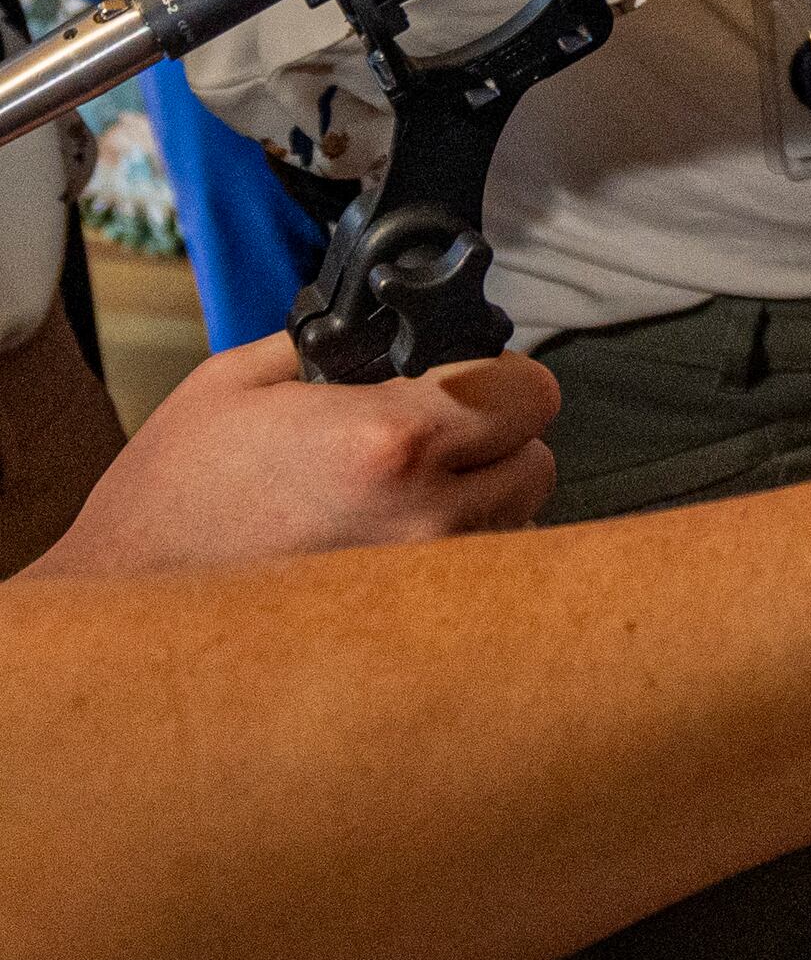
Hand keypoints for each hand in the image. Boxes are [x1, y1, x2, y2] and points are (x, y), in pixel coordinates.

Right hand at [34, 338, 560, 576]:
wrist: (125, 617)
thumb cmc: (167, 502)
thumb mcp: (239, 384)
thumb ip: (335, 344)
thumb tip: (391, 329)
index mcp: (393, 441)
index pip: (530, 391)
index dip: (501, 378)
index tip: (470, 380)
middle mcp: (427, 515)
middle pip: (536, 459)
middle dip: (495, 439)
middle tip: (432, 436)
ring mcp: (425, 581)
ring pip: (516, 522)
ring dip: (481, 500)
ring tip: (399, 494)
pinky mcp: (413, 629)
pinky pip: (476, 579)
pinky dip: (455, 555)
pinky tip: (390, 540)